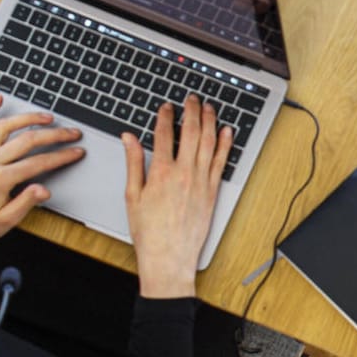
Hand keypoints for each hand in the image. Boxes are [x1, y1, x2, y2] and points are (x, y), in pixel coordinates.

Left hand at [0, 95, 84, 242]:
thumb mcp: (8, 220)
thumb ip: (26, 202)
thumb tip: (44, 189)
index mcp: (0, 180)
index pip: (39, 162)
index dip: (62, 156)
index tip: (76, 152)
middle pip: (27, 140)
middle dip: (54, 135)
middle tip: (71, 132)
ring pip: (5, 127)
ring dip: (27, 118)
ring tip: (46, 117)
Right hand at [123, 95, 232, 297]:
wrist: (169, 256)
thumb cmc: (149, 231)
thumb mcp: (132, 195)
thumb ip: (133, 163)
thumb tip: (129, 139)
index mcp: (160, 172)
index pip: (163, 134)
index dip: (165, 116)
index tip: (166, 107)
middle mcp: (184, 173)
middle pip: (190, 132)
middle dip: (191, 111)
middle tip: (191, 99)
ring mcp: (201, 182)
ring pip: (208, 143)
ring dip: (210, 122)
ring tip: (209, 107)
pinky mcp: (213, 192)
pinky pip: (221, 162)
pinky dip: (225, 144)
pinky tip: (227, 132)